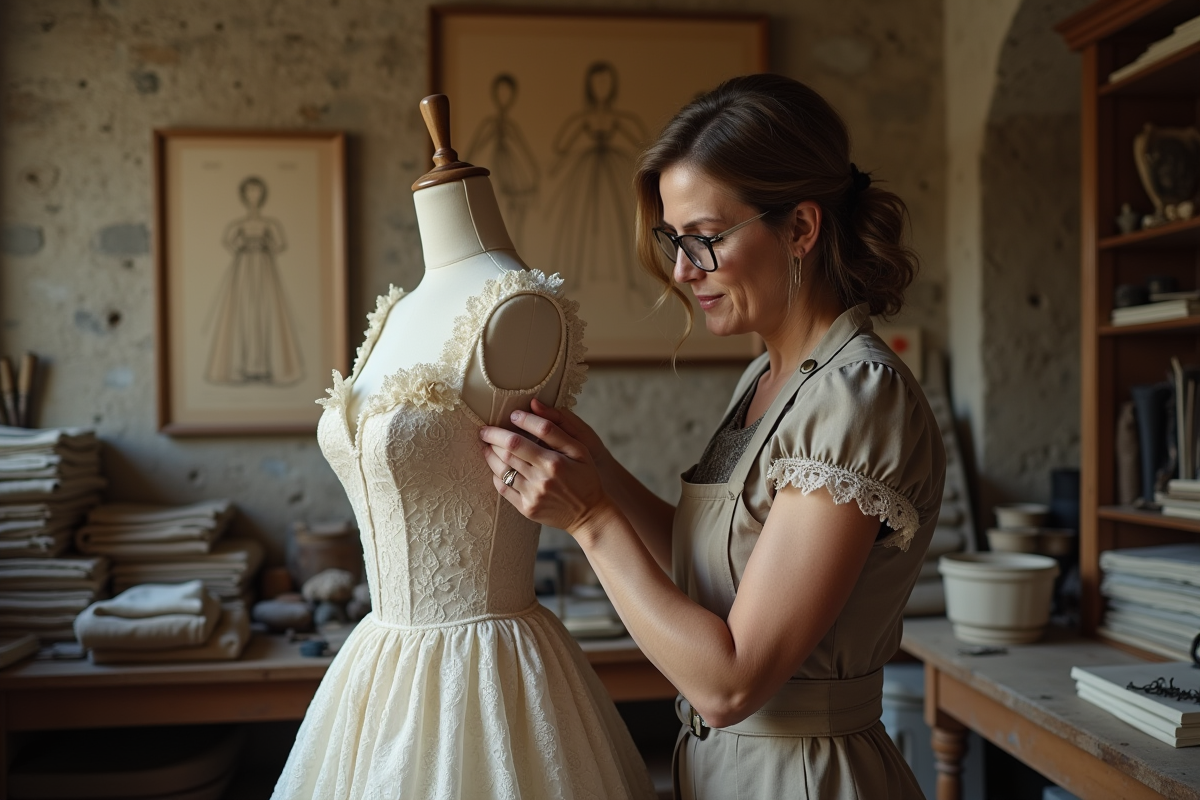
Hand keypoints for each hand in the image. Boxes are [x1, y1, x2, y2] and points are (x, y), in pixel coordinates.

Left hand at [479, 407, 611, 533]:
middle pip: (507, 452)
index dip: (511, 425)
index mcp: (554, 462)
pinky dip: (495, 474)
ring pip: (501, 469)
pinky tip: (496, 466)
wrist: (589, 514)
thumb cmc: (585, 477)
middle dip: (492, 437)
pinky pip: (503, 488)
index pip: (522, 438)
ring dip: (490, 454)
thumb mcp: (579, 450)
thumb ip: (555, 429)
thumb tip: (533, 406)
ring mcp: (532, 495)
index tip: (510, 416)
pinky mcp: (526, 508)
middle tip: (484, 430)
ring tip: (486, 445)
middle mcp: (541, 479)